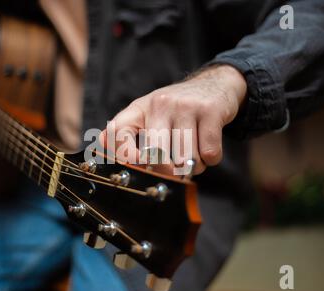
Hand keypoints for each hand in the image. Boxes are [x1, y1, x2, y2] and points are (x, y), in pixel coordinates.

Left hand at [100, 64, 246, 174]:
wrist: (214, 84)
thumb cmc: (177, 110)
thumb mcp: (150, 116)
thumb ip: (130, 137)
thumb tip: (109, 157)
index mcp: (140, 109)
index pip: (117, 132)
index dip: (124, 156)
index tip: (140, 167)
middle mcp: (160, 104)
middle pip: (156, 154)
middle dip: (167, 172)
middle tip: (175, 172)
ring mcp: (185, 106)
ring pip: (186, 158)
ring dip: (193, 167)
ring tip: (193, 156)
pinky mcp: (210, 111)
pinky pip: (209, 153)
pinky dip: (211, 159)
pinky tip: (207, 148)